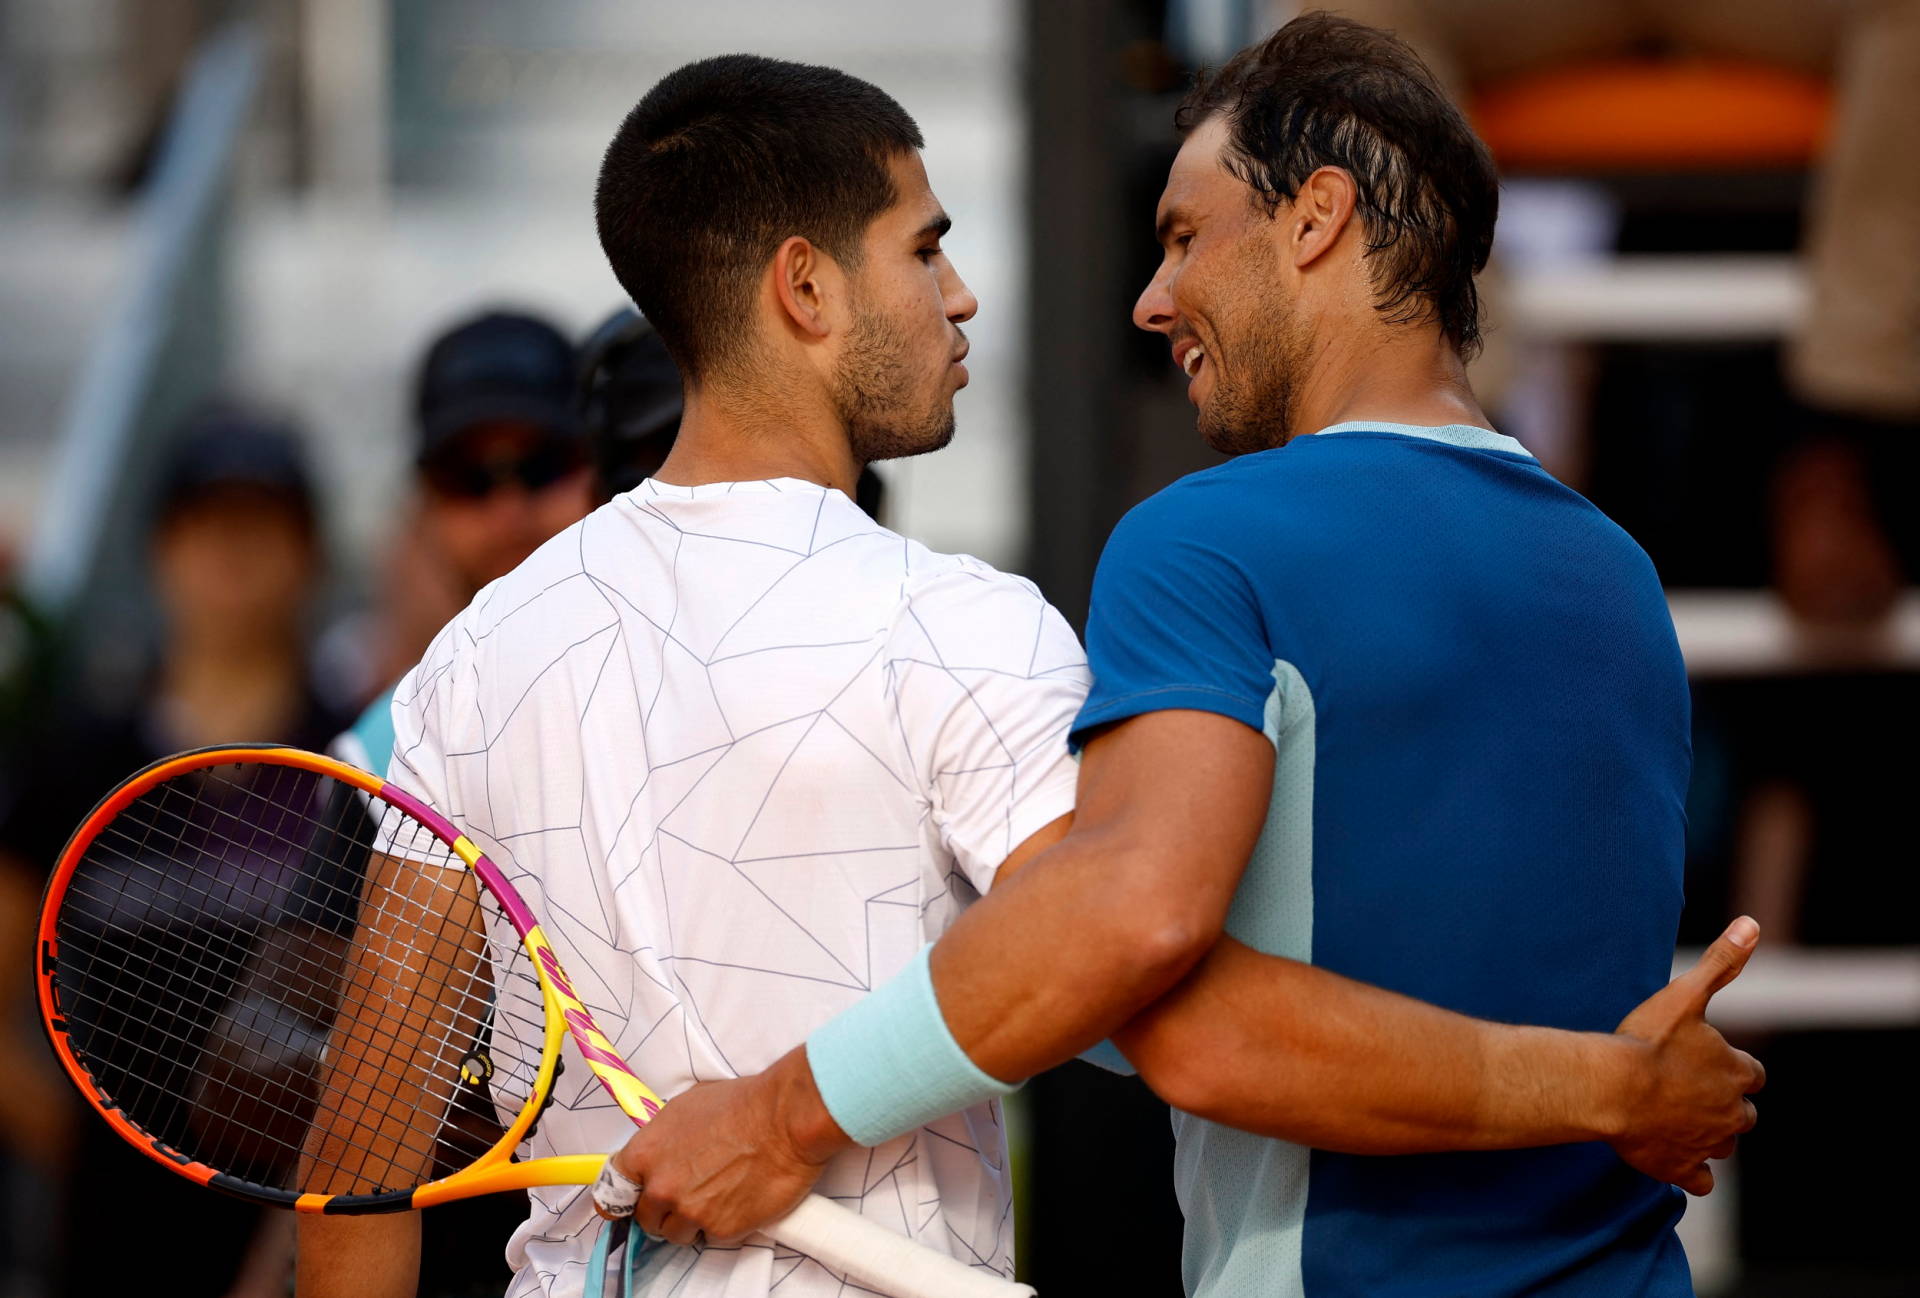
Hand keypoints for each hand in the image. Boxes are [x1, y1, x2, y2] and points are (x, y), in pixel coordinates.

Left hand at [601, 1047, 846, 1245]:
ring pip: (676, 1233)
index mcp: (646, 1154)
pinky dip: (723, 1222)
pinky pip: (712, 1235)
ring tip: (717, 1196)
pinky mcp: (721, 1229)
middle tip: (688, 1193)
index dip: (623, 1198)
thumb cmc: (742, 1103)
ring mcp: (690, 1212)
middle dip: (663, 1209)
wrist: (785, 1119)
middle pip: (646, 1218)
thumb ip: (662, 1137)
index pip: (612, 1192)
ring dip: (691, 1221)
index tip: (630, 1203)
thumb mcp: (686, 1107)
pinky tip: (739, 1198)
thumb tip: (661, 1151)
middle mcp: (662, 1187)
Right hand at [1608, 917, 1765, 1194]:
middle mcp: (1730, 1111)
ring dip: (1710, 1134)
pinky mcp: (1681, 1168)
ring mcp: (1707, 1143)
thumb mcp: (1685, 994)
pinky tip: (1675, 1160)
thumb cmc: (1645, 1040)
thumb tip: (1752, 924)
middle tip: (1689, 1091)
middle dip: (1724, 1104)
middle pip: (1743, 1113)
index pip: (1753, 1074)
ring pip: (1725, 1145)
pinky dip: (1693, 1174)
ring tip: (1678, 1120)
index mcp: (1735, 1071)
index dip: (1733, 1068)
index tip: (1711, 1062)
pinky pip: (1701, 1181)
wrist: (1610, 1088)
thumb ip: (1721, 962)